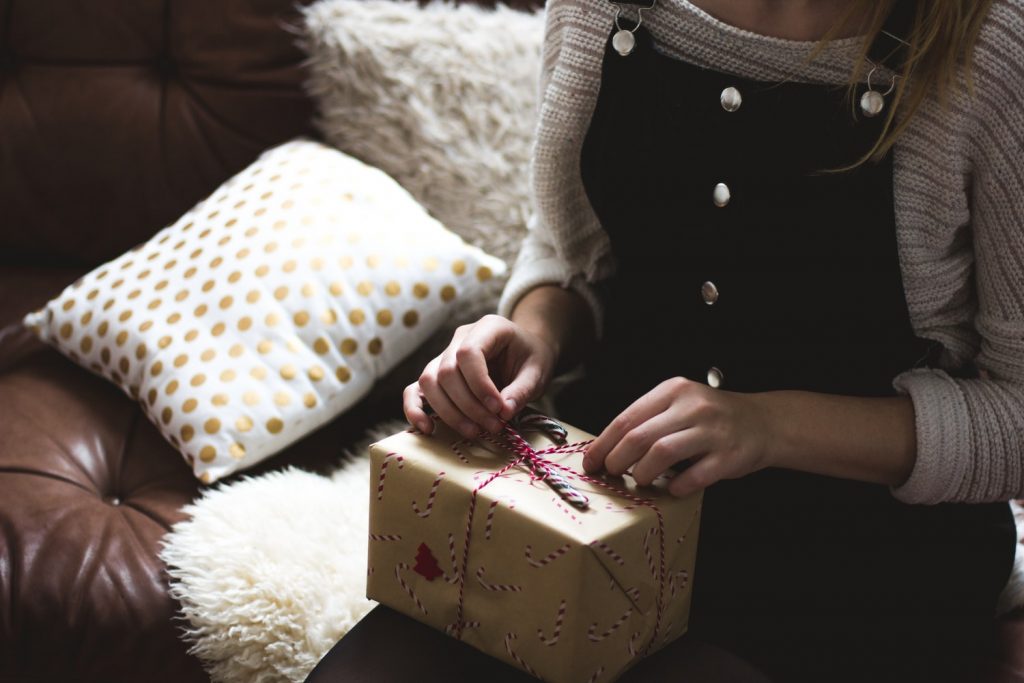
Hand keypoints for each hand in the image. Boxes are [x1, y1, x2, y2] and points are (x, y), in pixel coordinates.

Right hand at [403, 314, 557, 438]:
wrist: (525, 352)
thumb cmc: (531, 358)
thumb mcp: (538, 372)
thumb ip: (522, 390)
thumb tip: (503, 412)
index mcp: (488, 327)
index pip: (469, 353)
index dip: (479, 385)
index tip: (499, 409)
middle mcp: (460, 337)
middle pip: (447, 371)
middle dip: (469, 406)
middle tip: (494, 426)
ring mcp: (444, 355)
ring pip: (429, 382)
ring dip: (449, 413)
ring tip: (475, 431)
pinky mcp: (436, 374)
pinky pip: (415, 389)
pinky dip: (415, 409)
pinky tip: (427, 428)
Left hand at [582, 377, 774, 496]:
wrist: (763, 422)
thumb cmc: (712, 418)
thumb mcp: (679, 404)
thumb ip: (649, 420)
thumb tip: (606, 449)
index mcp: (673, 391)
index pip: (627, 418)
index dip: (604, 444)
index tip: (591, 462)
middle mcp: (692, 406)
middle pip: (639, 436)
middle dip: (617, 460)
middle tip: (612, 474)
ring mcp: (712, 431)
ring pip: (662, 453)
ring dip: (643, 474)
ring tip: (641, 481)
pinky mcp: (729, 456)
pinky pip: (694, 476)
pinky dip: (677, 486)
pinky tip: (673, 489)